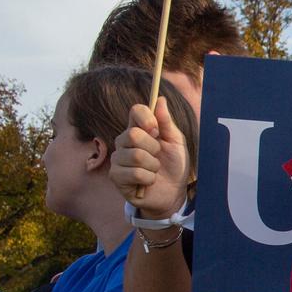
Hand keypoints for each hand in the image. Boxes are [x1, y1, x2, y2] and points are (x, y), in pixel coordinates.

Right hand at [111, 99, 188, 216]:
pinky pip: (135, 174)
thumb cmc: (174, 166)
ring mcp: (117, 159)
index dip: (147, 118)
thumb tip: (160, 99)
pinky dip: (148, 179)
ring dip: (153, 166)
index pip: (136, 111)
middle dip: (153, 148)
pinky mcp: (115, 176)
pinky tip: (148, 181)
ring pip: (136, 156)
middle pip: (133, 135)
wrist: (173, 192)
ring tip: (154, 170)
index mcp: (139, 129)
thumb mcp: (176, 142)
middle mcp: (124, 141)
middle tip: (158, 156)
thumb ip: (167, 122)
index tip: (157, 130)